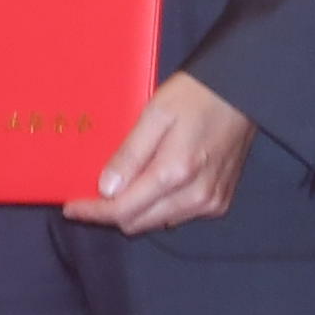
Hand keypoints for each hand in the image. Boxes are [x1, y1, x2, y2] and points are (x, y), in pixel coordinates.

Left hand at [78, 72, 253, 233]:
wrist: (243, 91)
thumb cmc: (196, 95)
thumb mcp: (155, 113)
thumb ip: (130, 153)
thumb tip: (106, 189)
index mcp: (175, 172)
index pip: (123, 210)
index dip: (93, 211)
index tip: (71, 206)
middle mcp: (194, 196)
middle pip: (138, 223)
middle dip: (112, 211)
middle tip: (94, 190)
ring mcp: (210, 203)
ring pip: (157, 223)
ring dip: (136, 209)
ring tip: (126, 182)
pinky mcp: (219, 202)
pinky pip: (178, 216)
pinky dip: (160, 206)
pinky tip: (156, 182)